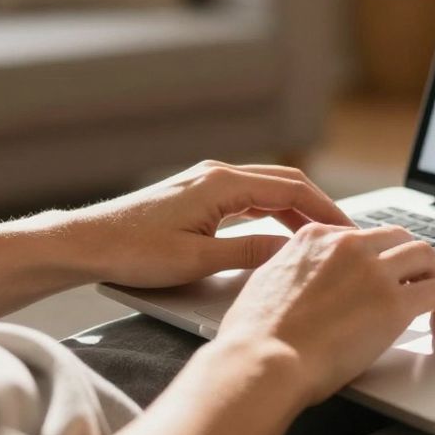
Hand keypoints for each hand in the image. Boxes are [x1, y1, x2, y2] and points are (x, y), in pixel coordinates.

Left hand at [70, 161, 354, 288]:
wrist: (85, 243)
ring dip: (296, 209)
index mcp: (222, 183)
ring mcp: (206, 182)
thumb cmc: (132, 252)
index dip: (326, 210)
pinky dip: (273, 211)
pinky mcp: (197, 194)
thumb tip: (292, 252)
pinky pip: (248, 197)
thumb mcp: (198, 260)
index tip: (350, 231)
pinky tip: (281, 230)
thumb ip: (250, 253)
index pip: (291, 189)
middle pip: (284, 183)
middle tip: (346, 234)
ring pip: (267, 189)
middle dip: (318, 207)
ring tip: (321, 236)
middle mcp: (217, 174)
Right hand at [217, 222, 434, 404]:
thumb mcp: (266, 281)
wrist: (263, 360)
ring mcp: (373, 272)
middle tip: (419, 278)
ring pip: (423, 255)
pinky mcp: (393, 304)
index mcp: (316, 237)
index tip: (383, 271)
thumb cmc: (255, 336)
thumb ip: (291, 270)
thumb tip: (302, 281)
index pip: (361, 235)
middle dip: (411, 258)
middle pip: (397, 238)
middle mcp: (348, 245)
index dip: (377, 255)